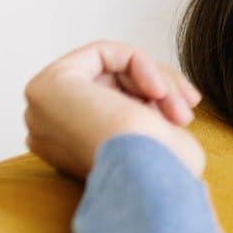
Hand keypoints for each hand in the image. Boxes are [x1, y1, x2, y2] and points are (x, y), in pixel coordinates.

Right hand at [23, 40, 205, 181]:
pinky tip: (159, 91)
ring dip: (157, 82)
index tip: (186, 114)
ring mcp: (44, 106)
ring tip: (181, 110)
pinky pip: (103, 52)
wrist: (148, 181)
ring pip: (110, 68)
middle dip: (160, 89)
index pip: (113, 104)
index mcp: (70, 150)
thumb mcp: (158, 140)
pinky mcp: (49, 83)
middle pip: (111, 84)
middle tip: (189, 108)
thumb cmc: (162, 173)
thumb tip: (151, 97)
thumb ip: (143, 116)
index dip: (153, 101)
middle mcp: (49, 129)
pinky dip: (140, 63)